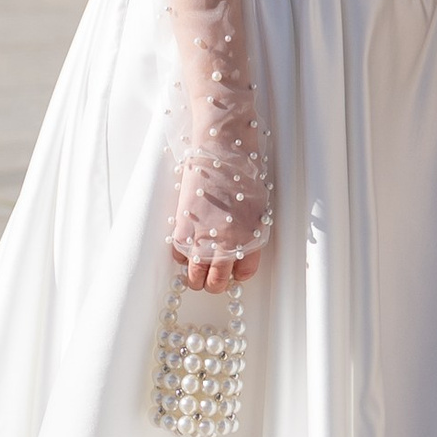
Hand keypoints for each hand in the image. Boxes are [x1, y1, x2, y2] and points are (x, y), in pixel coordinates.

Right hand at [169, 147, 269, 289]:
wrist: (222, 153)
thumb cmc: (243, 176)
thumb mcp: (257, 209)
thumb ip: (249, 234)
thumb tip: (237, 252)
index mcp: (252, 240)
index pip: (244, 274)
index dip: (237, 274)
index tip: (232, 269)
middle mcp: (228, 245)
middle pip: (216, 283)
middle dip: (213, 283)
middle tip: (210, 276)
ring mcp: (204, 239)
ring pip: (194, 277)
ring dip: (195, 276)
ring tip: (197, 268)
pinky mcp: (183, 229)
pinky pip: (179, 256)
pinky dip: (182, 255)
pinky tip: (188, 245)